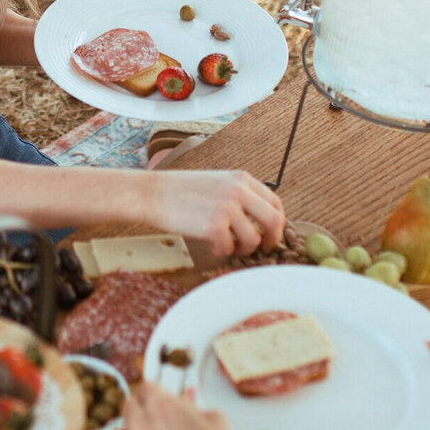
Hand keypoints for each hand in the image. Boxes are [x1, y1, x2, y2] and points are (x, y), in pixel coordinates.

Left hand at [114, 381, 249, 429]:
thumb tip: (187, 395)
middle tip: (163, 423)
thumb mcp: (216, 423)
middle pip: (131, 404)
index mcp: (159, 403)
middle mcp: (137, 421)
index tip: (163, 401)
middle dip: (144, 410)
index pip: (146, 386)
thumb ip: (196, 403)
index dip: (156, 394)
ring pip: (124, 429)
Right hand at [146, 168, 284, 255]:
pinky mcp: (214, 226)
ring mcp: (227, 208)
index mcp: (241, 179)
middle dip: (271, 240)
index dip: (277, 223)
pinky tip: (209, 244)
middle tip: (263, 250)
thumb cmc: (180, 191)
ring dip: (242, 249)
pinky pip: (229, 248)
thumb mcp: (217, 182)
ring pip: (253, 240)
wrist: (152, 193)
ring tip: (227, 245)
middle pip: (274, 221)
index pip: (275, 202)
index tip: (270, 234)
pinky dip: (221, 251)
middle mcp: (238, 191)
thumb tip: (261, 222)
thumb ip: (239, 196)